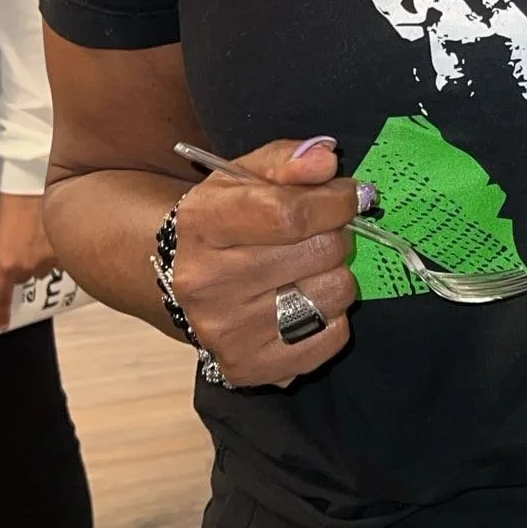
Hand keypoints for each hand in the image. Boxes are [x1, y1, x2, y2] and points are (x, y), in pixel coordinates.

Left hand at [0, 193, 56, 329]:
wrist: (32, 184)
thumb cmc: (12, 204)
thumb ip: (3, 255)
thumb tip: (9, 265)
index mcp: (7, 265)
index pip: (3, 298)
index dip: (2, 313)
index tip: (2, 325)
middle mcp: (30, 267)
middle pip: (29, 277)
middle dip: (27, 264)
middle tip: (26, 244)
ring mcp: (51, 259)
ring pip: (48, 267)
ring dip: (45, 255)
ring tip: (41, 233)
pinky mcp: (68, 249)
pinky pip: (65, 256)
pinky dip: (60, 247)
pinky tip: (55, 232)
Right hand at [169, 139, 358, 387]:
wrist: (180, 276)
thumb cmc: (225, 217)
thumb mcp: (246, 174)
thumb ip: (289, 160)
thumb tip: (327, 159)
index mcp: (202, 224)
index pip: (289, 213)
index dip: (334, 202)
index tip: (346, 197)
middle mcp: (207, 282)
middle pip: (319, 252)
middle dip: (336, 235)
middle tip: (323, 233)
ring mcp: (226, 331)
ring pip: (333, 294)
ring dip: (336, 275)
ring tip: (311, 268)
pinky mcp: (248, 367)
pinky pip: (332, 338)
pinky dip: (332, 317)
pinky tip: (306, 303)